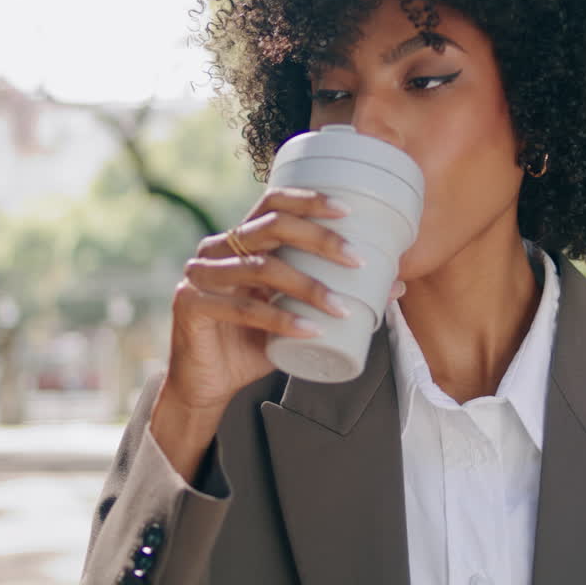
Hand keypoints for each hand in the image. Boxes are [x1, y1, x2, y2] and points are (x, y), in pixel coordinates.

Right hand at [165, 187, 405, 416]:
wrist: (206, 385)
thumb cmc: (252, 344)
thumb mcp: (295, 316)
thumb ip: (331, 296)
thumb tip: (394, 284)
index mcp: (239, 241)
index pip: (272, 203)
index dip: (308, 200)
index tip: (348, 211)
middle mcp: (216, 249)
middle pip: (271, 226)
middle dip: (319, 238)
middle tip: (356, 258)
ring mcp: (200, 275)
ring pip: (262, 268)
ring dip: (308, 287)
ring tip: (343, 307)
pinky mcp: (191, 305)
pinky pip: (244, 309)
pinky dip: (282, 321)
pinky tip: (311, 330)